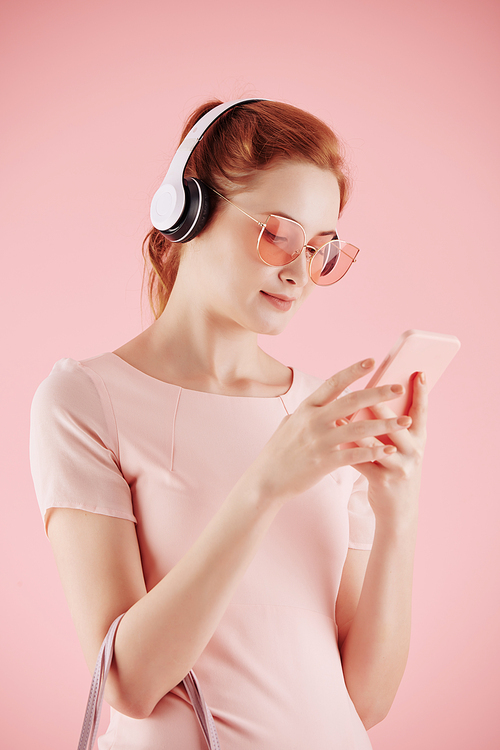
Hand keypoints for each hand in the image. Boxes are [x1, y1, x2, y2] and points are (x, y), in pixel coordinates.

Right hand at [245, 359, 414, 505]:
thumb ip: (307, 412)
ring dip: (386, 424)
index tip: (370, 361)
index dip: (353, 371)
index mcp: (306, 407)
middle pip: (352, 401)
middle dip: (379, 393)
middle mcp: (314, 420)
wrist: (266, 480)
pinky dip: (375, 451)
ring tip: (406, 421)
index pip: (333, 383)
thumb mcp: (290, 424)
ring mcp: (320, 441)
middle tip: (398, 387)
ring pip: (360, 427)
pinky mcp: (325, 462)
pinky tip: (390, 449)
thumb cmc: (278, 452)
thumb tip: (320, 402)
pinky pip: (356, 454)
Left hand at [348, 371, 427, 526]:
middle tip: (370, 386)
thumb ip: (394, 427)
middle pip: (396, 423)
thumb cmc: (397, 471)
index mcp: (419, 440)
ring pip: (376, 441)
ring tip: (342, 409)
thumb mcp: (404, 450)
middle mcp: (413, 452)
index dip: (421, 392)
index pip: (422, 411)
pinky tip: (334, 436)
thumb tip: (375, 397)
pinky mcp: (382, 480)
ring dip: (357, 425)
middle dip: (382, 404)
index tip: (418, 372)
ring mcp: (399, 467)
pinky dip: (347, 447)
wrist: (399, 512)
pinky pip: (360, 460)